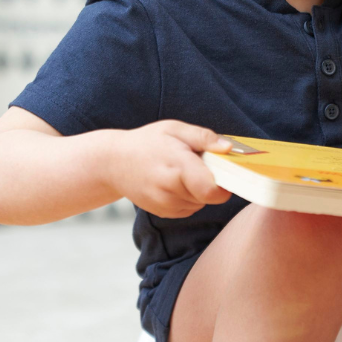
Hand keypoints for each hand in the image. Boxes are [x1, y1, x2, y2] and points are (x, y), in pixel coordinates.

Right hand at [106, 120, 234, 217]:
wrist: (113, 163)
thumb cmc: (146, 142)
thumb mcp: (174, 129)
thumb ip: (204, 137)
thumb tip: (229, 147)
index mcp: (178, 166)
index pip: (212, 190)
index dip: (224, 184)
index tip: (224, 171)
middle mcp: (171, 190)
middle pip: (209, 196)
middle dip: (211, 182)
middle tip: (197, 164)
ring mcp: (165, 204)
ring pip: (200, 203)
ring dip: (199, 190)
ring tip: (182, 171)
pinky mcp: (163, 212)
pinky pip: (189, 208)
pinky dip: (188, 197)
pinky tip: (175, 182)